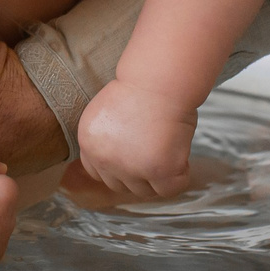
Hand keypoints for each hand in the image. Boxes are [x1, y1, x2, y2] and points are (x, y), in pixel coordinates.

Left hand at [73, 77, 196, 200]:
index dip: (118, 167)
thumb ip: (108, 140)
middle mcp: (104, 159)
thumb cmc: (142, 89)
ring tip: (169, 148)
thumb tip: (122, 162)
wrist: (160, 79)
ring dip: (159, 176)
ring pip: (145, 191)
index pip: (97, 173)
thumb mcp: (108, 116)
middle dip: (138, 174)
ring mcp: (130, 168)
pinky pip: (170, 189)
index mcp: (89, 143)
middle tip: (155, 150)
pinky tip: (181, 154)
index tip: (135, 155)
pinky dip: (180, 175)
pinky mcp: (158, 171)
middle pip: (121, 186)